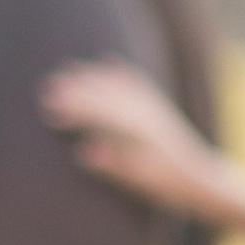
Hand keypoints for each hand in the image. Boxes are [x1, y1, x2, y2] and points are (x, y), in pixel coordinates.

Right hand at [40, 59, 220, 218]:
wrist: (198, 178)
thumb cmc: (163, 184)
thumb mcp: (136, 181)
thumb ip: (111, 166)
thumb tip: (83, 151)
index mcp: (137, 132)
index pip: (98, 115)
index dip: (73, 111)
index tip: (49, 111)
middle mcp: (144, 113)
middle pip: (104, 95)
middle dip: (75, 90)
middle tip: (46, 88)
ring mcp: (151, 107)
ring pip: (117, 85)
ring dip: (91, 77)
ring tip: (68, 70)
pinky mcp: (156, 106)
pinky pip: (135, 82)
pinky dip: (119, 72)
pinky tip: (106, 60)